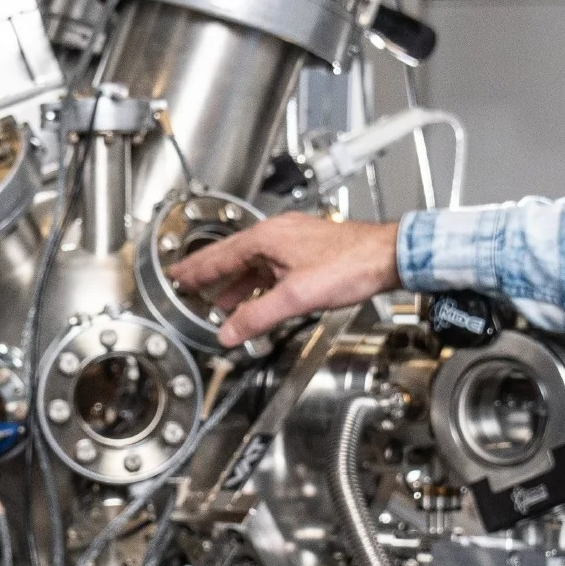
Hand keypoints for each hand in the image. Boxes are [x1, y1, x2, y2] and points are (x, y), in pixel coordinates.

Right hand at [166, 211, 401, 346]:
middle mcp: (277, 233)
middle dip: (209, 272)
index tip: (176, 276)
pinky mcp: (308, 248)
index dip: (196, 270)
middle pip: (232, 254)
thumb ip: (258, 316)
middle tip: (187, 281)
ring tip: (219, 298)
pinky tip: (259, 294)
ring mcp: (294, 239)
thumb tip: (229, 332)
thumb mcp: (296, 297)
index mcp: (267, 238)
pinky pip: (271, 264)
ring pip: (253, 261)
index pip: (219, 256)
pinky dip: (258, 280)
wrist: (388, 257)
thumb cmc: (350, 266)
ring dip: (235, 280)